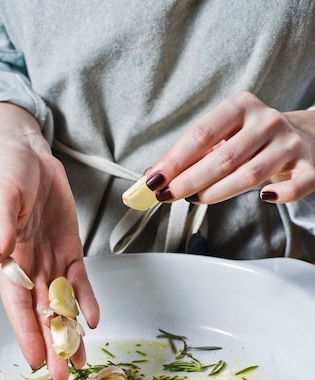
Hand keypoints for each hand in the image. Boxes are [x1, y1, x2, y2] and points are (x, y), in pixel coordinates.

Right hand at [0, 103, 99, 379]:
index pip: (17, 304)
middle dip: (51, 345)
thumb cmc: (11, 173)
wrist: (31, 157)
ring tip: (80, 361)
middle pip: (41, 313)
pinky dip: (87, 301)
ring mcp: (51, 261)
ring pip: (62, 305)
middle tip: (61, 376)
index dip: (25, 332)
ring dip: (70, 333)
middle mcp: (30, 267)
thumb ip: (1, 222)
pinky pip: (80, 282)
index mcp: (9, 259)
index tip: (34, 360)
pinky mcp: (70, 252)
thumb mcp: (4, 192)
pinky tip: (93, 321)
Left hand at [144, 91, 314, 204]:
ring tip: (194, 200)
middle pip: (223, 157)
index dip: (175, 159)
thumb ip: (191, 154)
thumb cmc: (251, 140)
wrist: (302, 136)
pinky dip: (282, 194)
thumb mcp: (222, 136)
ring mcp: (289, 144)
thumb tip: (153, 174)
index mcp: (241, 106)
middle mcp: (266, 122)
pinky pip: (297, 185)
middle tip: (168, 195)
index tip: (154, 179)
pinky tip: (264, 199)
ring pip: (251, 174)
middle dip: (190, 180)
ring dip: (218, 192)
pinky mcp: (310, 166)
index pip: (201, 134)